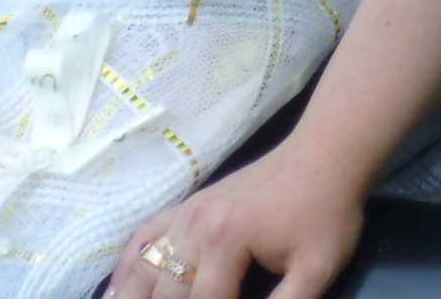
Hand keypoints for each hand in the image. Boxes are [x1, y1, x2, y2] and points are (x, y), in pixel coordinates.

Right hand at [106, 142, 365, 298]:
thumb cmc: (325, 212)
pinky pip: (144, 237)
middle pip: (166, 293)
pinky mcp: (187, 206)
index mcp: (224, 242)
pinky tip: (114, 292)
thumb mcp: (316, 269)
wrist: (326, 155)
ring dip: (135, 297)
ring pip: (144, 268)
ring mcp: (185, 213)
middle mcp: (193, 226)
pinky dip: (126, 267)